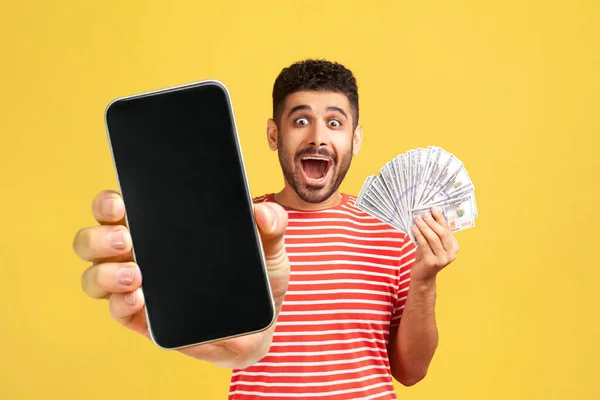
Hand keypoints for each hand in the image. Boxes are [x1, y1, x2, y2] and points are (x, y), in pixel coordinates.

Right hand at [73, 190, 289, 368]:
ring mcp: (138, 287)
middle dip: (98, 236)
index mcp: (162, 228)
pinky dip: (120, 303)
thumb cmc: (256, 280)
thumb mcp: (269, 250)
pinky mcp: (144, 319)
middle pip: (94, 239)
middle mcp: (140, 254)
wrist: (259, 329)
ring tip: (136, 274)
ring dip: (104, 273)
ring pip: (95, 276)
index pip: (120, 208)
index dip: (108, 202)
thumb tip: (263, 212)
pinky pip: (116, 310)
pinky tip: (139, 299)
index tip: (120, 202)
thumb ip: (272, 227)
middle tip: (126, 237)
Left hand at [410, 206, 459, 282]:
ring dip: (424, 227)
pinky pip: (425, 245)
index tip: (433, 208)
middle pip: (442, 233)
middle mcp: (451, 254)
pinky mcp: (432, 262)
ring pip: (434, 239)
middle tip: (423, 214)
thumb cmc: (426, 256)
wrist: (423, 276)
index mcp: (454, 247)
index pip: (447, 229)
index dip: (440, 218)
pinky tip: (414, 228)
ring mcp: (443, 259)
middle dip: (432, 222)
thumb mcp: (432, 243)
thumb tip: (427, 214)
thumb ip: (433, 232)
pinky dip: (419, 235)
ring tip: (417, 219)